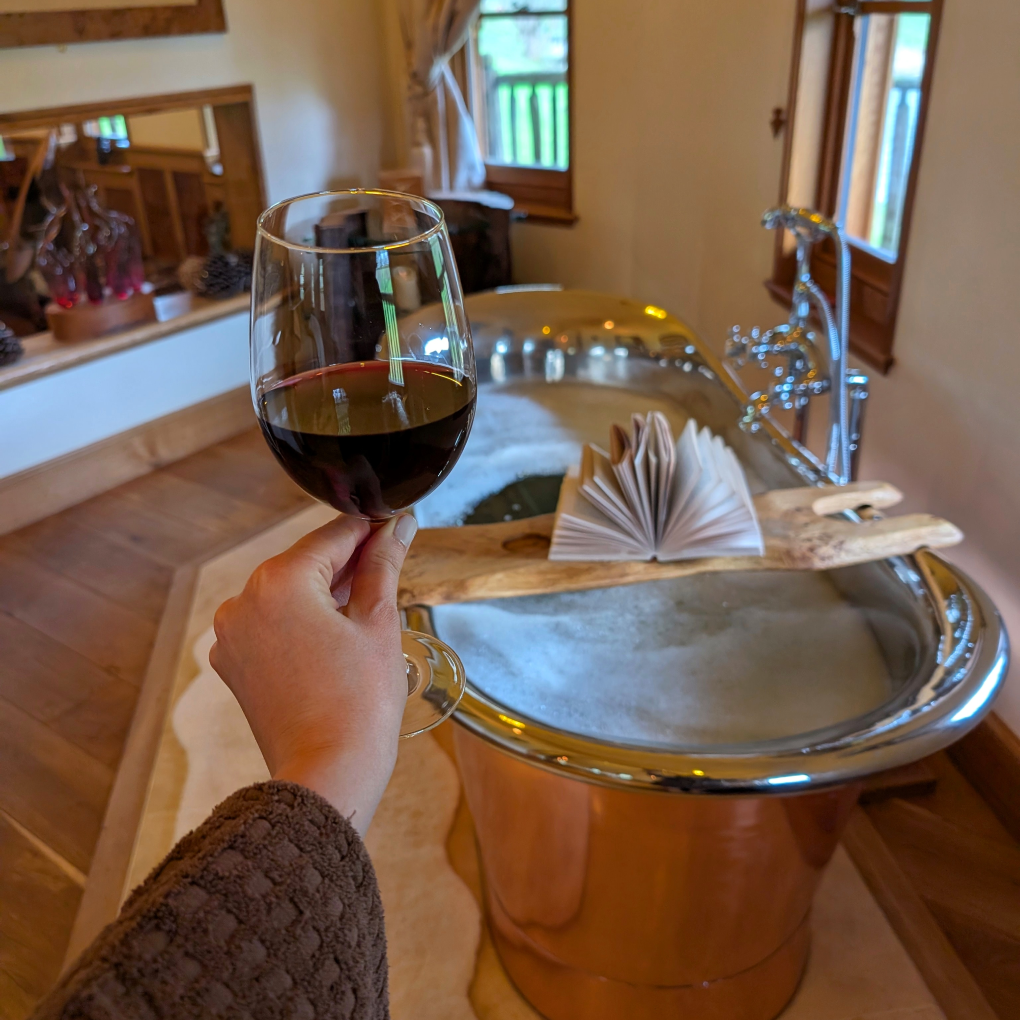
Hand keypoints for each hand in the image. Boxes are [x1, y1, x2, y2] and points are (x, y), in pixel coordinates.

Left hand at [209, 513, 417, 834]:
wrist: (327, 775)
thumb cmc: (358, 703)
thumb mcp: (378, 622)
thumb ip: (382, 565)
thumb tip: (397, 525)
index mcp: (278, 582)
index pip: (332, 537)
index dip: (370, 529)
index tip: (395, 525)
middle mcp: (244, 601)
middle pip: (305, 562)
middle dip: (347, 561)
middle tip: (390, 562)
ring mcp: (232, 634)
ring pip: (288, 593)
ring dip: (325, 591)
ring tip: (368, 602)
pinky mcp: (234, 663)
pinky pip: (271, 624)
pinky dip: (302, 621)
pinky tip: (337, 634)